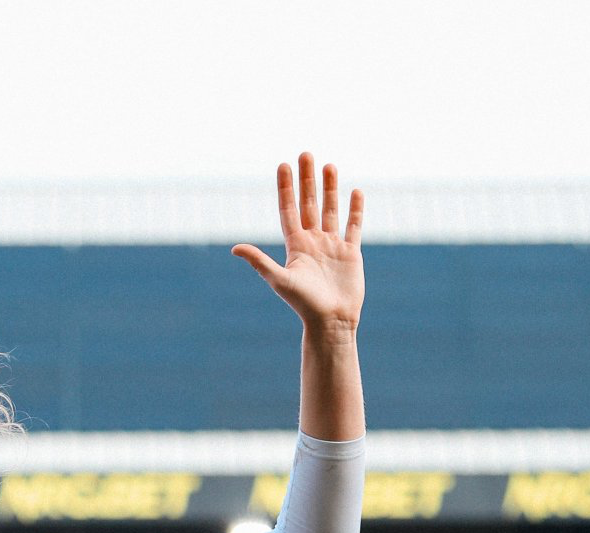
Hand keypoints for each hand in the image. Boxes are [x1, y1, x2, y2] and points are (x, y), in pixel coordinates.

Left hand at [232, 155, 363, 335]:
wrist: (330, 322)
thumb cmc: (303, 304)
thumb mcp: (279, 280)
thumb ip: (259, 262)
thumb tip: (234, 248)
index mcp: (295, 246)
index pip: (288, 210)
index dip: (286, 188)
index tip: (284, 165)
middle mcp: (313, 242)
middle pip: (309, 204)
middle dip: (307, 180)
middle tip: (306, 153)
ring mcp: (332, 246)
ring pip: (331, 210)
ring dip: (330, 188)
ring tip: (329, 165)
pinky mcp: (350, 253)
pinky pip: (353, 226)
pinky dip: (355, 209)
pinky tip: (355, 192)